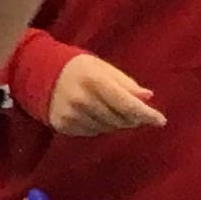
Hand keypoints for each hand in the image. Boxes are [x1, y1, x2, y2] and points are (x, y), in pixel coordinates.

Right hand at [45, 52, 164, 136]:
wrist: (40, 73)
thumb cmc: (78, 67)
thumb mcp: (103, 67)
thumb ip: (126, 83)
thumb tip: (148, 97)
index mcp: (95, 81)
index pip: (127, 104)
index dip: (146, 114)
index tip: (161, 120)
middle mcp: (82, 100)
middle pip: (119, 120)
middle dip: (133, 118)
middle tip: (137, 112)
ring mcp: (72, 115)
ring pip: (107, 128)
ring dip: (116, 122)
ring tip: (111, 108)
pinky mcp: (64, 126)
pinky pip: (93, 132)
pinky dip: (100, 125)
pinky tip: (95, 113)